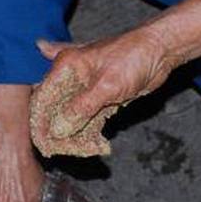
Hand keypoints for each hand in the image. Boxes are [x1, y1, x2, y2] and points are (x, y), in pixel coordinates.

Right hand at [29, 23, 175, 156]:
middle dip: (57, 130)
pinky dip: (90, 132)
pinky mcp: (99, 98)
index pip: (43, 97)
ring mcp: (86, 88)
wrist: (160, 52)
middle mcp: (72, 76)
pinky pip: (88, 118)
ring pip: (71, 116)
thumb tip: (58, 129)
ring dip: (75, 134)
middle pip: (54, 109)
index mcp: (66, 65)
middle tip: (61, 149)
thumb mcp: (107, 85)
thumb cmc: (133, 58)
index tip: (42, 142)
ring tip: (83, 149)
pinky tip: (95, 145)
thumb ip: (81, 108)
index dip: (40, 120)